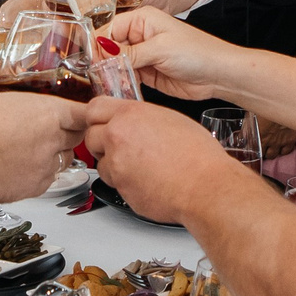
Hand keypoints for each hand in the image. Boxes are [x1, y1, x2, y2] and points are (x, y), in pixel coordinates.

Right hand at [0, 70, 84, 203]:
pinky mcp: (36, 186)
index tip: (81, 112)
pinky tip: (25, 167)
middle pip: (77, 136)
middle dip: (70, 131)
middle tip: (54, 127)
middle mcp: (53, 140)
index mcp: (47, 113)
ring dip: (56, 153)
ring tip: (37, 148)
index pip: (83, 112)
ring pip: (65, 159)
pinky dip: (42, 173)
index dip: (84, 112)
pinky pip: (48, 178)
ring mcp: (46, 166)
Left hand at [84, 98, 247, 226]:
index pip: (94, 108)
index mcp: (131, 115)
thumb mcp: (171, 119)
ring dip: (113, 164)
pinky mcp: (120, 187)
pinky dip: (124, 182)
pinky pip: (113, 182)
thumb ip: (144, 117)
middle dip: (102, 142)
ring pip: (100, 162)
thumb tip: (134, 119)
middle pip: (90, 135)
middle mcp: (118, 137)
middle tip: (120, 146)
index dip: (98, 117)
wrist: (205, 186)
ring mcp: (117, 164)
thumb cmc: (198, 155)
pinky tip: (144, 179)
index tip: (103, 122)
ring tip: (140, 166)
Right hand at [99, 6, 237, 101]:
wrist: (218, 74)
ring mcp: (142, 55)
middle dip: (103, 62)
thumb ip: (130, 53)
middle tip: (98, 77)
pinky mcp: (147, 73)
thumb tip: (103, 53)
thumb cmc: (197, 52)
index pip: (109, 29)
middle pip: (109, 48)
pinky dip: (121, 84)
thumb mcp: (160, 49)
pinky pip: (126, 77)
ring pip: (116, 64)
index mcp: (142, 20)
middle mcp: (139, 35)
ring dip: (111, 75)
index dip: (99, 46)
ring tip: (106, 86)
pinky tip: (117, 90)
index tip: (92, 62)